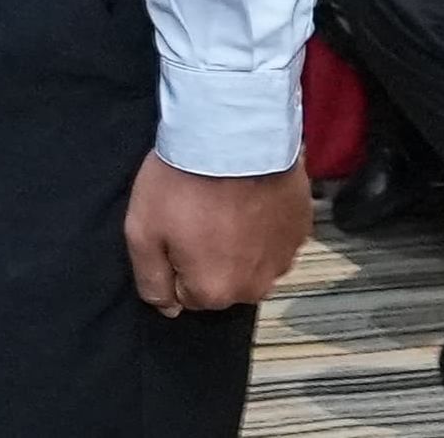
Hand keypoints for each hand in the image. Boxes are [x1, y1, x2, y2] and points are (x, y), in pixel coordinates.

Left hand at [125, 156, 309, 315]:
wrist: (232, 135)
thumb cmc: (184, 181)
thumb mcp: (142, 231)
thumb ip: (151, 280)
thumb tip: (166, 308)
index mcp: (214, 292)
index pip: (185, 293)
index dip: (174, 258)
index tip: (174, 227)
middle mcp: (254, 286)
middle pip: (221, 281)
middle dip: (208, 255)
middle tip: (198, 213)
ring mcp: (283, 258)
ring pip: (251, 262)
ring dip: (239, 242)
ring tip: (225, 201)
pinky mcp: (300, 229)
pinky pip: (275, 238)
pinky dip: (263, 224)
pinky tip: (250, 195)